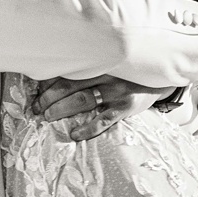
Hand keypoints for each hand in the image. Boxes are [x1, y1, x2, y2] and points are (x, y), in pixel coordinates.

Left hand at [31, 74, 173, 141]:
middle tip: (37, 108)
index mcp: (98, 61)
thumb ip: (89, 67)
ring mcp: (116, 91)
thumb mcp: (109, 63)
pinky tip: (74, 135)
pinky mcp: (126, 107)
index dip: (48, 83)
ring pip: (82, 100)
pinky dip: (87, 128)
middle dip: (49, 98)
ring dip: (61, 110)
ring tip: (47, 117)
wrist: (161, 76)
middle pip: (69, 84)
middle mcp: (106, 74)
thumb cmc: (127, 71)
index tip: (36, 93)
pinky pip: (103, 120)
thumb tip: (55, 80)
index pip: (66, 70)